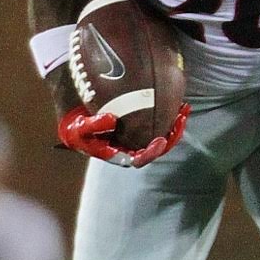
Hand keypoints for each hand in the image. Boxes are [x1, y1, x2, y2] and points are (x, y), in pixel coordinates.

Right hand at [57, 104, 189, 168]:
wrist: (74, 120)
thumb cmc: (76, 129)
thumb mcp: (78, 129)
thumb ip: (93, 125)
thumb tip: (112, 119)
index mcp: (119, 155)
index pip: (139, 158)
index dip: (151, 152)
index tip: (160, 141)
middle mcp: (131, 148)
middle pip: (156, 148)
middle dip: (171, 136)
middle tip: (180, 119)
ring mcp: (136, 137)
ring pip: (161, 135)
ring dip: (174, 125)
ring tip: (184, 109)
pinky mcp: (139, 124)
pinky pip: (158, 122)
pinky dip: (169, 114)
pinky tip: (178, 101)